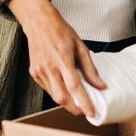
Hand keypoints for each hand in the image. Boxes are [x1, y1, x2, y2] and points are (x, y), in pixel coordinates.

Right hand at [8, 0, 106, 118]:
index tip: (92, 113)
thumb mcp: (80, 47)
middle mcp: (49, 67)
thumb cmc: (60, 32)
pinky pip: (47, 89)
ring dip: (66, 101)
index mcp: (63, 59)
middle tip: (85, 110)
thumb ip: (90, 69)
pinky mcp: (34, 73)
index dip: (84, 103)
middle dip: (74, 108)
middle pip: (62, 97)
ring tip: (76, 99)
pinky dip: (57, 91)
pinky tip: (63, 86)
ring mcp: (39, 71)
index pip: (75, 87)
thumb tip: (100, 86)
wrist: (39, 22)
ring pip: (54, 96)